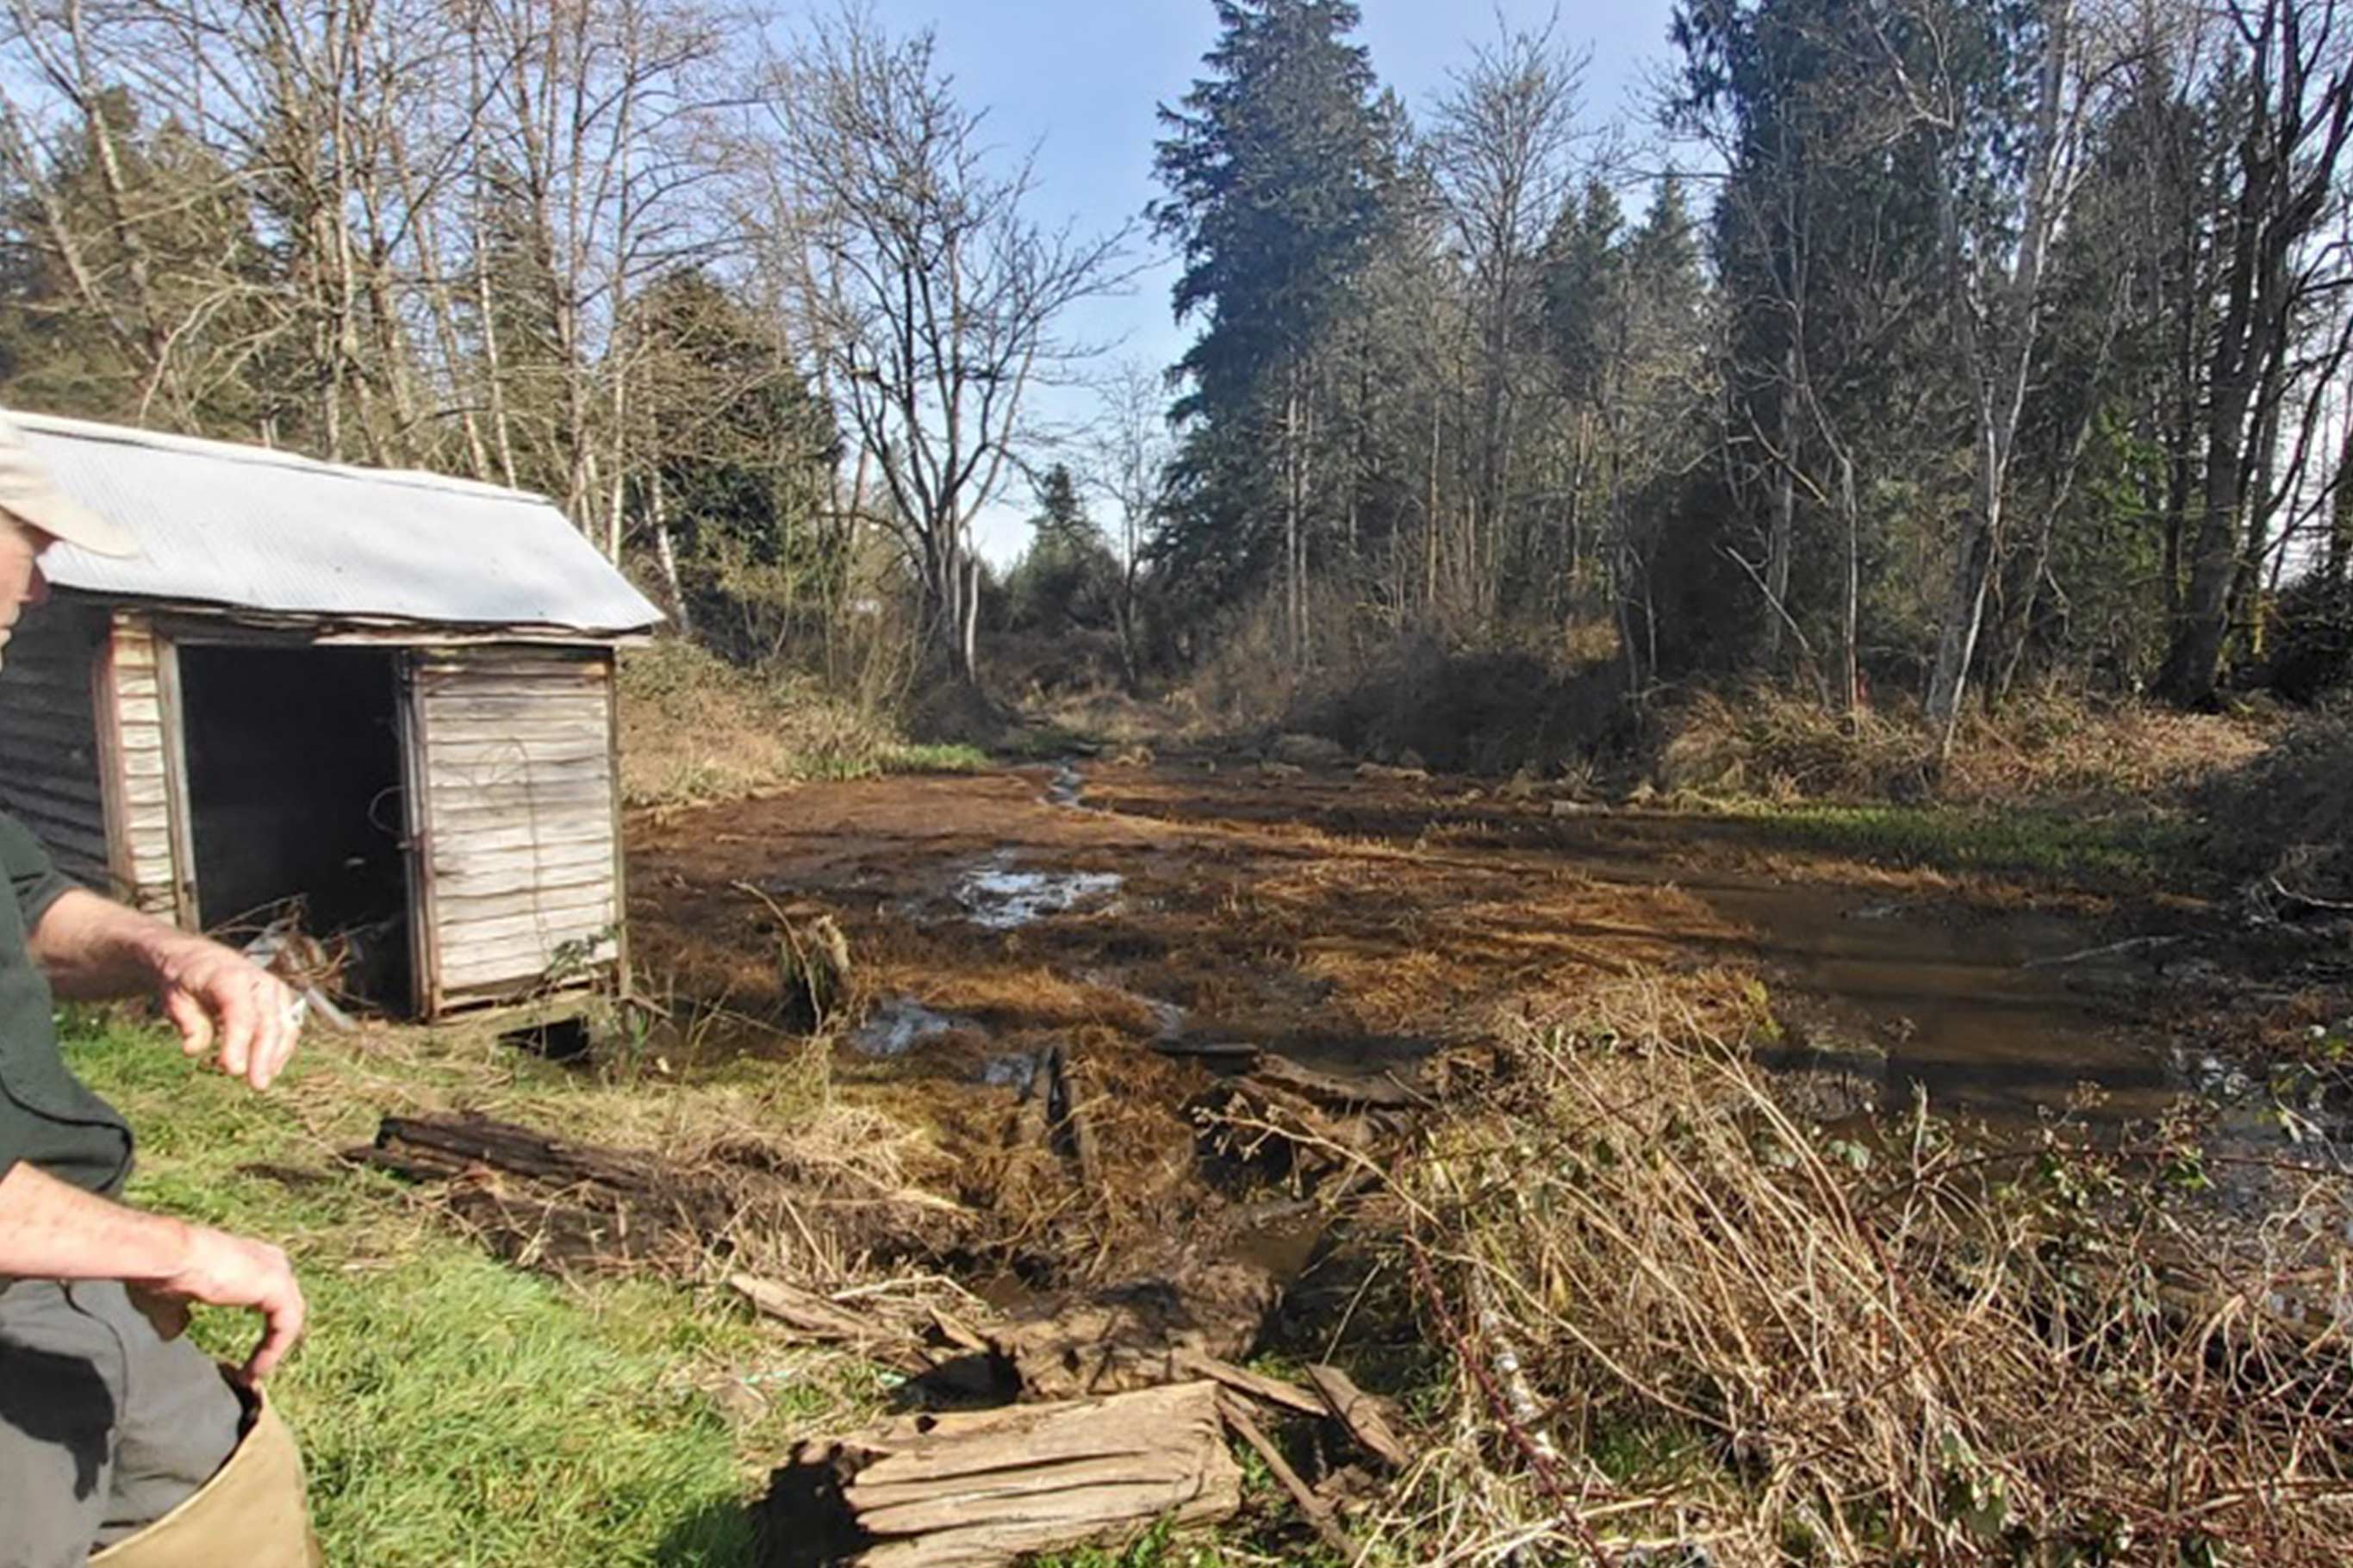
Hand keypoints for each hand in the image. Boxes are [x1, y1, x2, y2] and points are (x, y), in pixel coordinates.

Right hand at [148, 1224, 306, 1380]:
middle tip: (252, 1369)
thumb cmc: (161, 1273)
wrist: (165, 1257)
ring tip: (251, 1376)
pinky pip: (287, 1326)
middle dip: (272, 1340)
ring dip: (272, 1351)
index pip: (268, 1295)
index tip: (242, 1357)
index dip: (261, 1327)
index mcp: (246, 1259)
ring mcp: (275, 1270)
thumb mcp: (166, 1301)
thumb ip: (175, 1315)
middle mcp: (267, 1260)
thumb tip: (174, 1331)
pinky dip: (272, 1351)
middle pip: (285, 1306)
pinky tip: (252, 1371)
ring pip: (289, 1318)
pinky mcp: (278, 1284)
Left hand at [150, 935, 302, 1089]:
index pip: (241, 1013)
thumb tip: (194, 1049)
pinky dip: (280, 1051)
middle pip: (269, 1022)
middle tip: (256, 1085)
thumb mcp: (176, 1000)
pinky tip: (269, 1070)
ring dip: (275, 1057)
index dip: (238, 1043)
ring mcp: (275, 991)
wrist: (201, 960)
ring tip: (261, 1082)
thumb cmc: (187, 983)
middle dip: (263, 1056)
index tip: (232, 1070)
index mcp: (231, 976)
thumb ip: (188, 1023)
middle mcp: (260, 982)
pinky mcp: (283, 1002)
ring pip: (285, 1027)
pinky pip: (288, 1028)